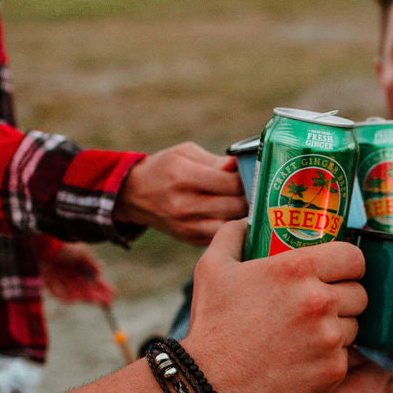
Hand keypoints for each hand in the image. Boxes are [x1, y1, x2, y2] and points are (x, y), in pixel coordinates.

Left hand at [38, 243, 114, 304]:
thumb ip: (92, 264)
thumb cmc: (64, 246)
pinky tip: (76, 299)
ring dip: (85, 297)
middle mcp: (71, 274)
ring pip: (75, 293)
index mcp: (81, 266)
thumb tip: (101, 274)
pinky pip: (59, 294)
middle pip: (87, 289)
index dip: (104, 288)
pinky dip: (66, 297)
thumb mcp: (82, 253)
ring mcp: (61, 280)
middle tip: (107, 302)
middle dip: (97, 296)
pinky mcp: (49, 283)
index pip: (95, 280)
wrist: (44, 243)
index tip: (113, 294)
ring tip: (94, 299)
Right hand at [115, 144, 245, 244]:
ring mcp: (187, 226)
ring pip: (231, 225)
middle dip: (251, 198)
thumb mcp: (185, 153)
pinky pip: (222, 237)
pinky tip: (237, 217)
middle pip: (235, 206)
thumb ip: (215, 161)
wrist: (135, 195)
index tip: (254, 175)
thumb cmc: (165, 168)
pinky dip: (233, 228)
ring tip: (249, 205)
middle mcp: (184, 204)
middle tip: (258, 191)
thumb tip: (241, 166)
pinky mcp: (191, 239)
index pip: (230, 182)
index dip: (248, 179)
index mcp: (184, 176)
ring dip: (245, 216)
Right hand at [181, 221, 366, 392]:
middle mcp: (319, 301)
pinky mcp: (332, 370)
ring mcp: (329, 338)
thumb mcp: (212, 268)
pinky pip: (344, 358)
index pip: (354, 257)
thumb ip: (233, 235)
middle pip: (359, 293)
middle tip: (320, 307)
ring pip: (354, 327)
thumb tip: (248, 221)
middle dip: (343, 298)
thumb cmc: (211, 325)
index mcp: (297, 268)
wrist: (208, 385)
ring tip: (306, 336)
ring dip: (336, 329)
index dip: (348, 265)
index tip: (338, 273)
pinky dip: (329, 359)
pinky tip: (302, 360)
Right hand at [294, 304, 392, 392]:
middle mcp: (351, 389)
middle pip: (324, 350)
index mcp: (376, 376)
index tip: (344, 294)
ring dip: (306, 354)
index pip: (351, 338)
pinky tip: (320, 380)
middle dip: (321, 330)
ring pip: (305, 372)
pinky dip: (299, 389)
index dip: (346, 317)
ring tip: (317, 339)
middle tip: (322, 309)